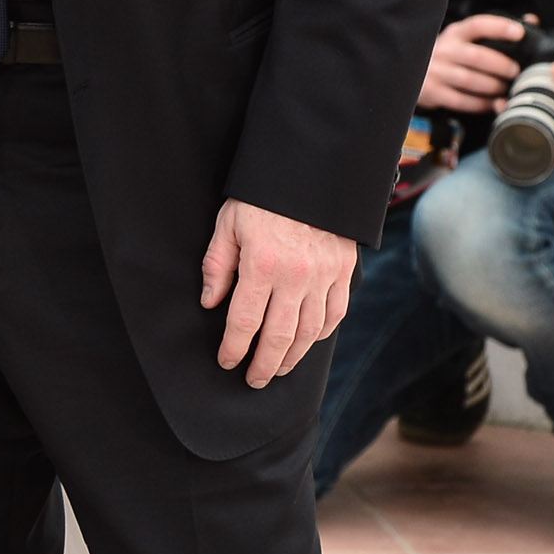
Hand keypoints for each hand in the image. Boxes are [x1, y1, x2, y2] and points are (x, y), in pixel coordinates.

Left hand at [200, 199, 356, 387]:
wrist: (312, 174)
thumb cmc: (262, 198)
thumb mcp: (228, 224)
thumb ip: (217, 265)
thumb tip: (210, 302)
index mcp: (262, 264)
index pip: (245, 320)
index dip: (234, 347)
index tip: (227, 361)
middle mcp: (296, 276)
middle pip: (280, 335)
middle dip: (264, 363)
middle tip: (253, 379)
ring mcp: (324, 277)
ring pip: (310, 331)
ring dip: (293, 356)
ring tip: (277, 369)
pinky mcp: (344, 273)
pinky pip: (335, 314)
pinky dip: (321, 334)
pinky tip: (307, 343)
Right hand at [422, 12, 529, 114]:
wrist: (415, 73)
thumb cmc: (452, 56)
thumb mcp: (467, 38)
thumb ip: (496, 31)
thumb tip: (531, 21)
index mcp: (455, 33)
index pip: (477, 25)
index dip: (499, 28)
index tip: (519, 33)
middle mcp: (443, 49)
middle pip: (475, 56)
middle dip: (501, 65)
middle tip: (516, 72)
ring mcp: (434, 70)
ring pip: (469, 80)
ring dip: (492, 87)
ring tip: (505, 89)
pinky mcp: (431, 90)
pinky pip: (461, 100)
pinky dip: (480, 103)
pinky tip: (491, 102)